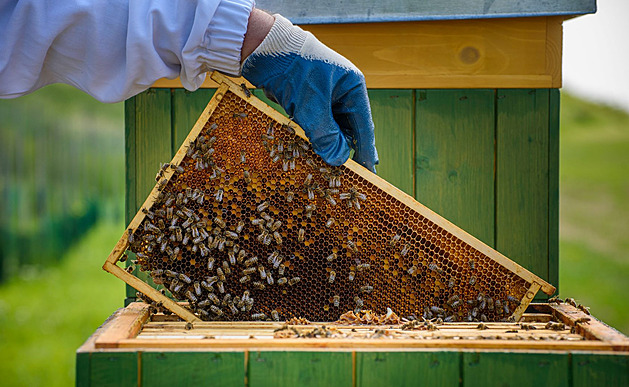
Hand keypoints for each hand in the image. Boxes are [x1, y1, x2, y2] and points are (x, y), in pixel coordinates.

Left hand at [241, 14, 377, 171]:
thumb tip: (338, 160)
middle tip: (349, 172)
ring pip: (331, 125)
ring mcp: (324, 93)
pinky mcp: (307, 96)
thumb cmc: (294, 72)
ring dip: (329, 142)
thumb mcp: (311, 108)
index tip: (369, 170)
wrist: (264, 49)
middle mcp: (342, 89)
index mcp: (352, 86)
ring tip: (329, 163)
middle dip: (346, 147)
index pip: (363, 124)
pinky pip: (316, 121)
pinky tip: (314, 148)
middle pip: (348, 126)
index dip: (366, 149)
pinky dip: (315, 134)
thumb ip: (326, 136)